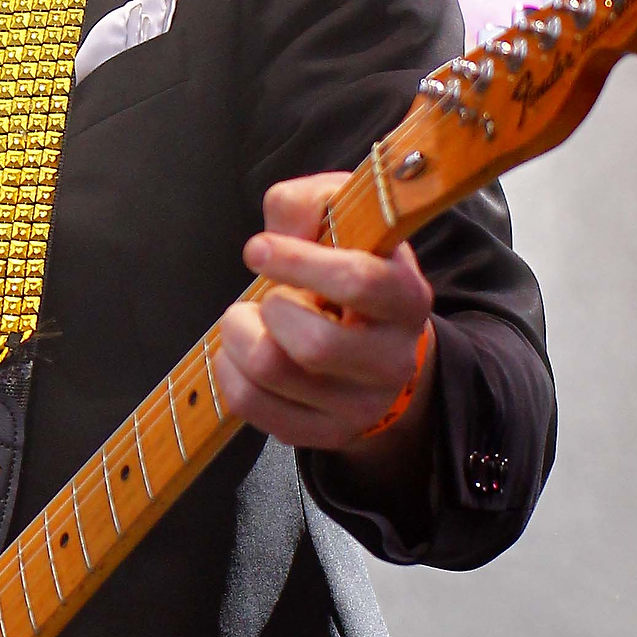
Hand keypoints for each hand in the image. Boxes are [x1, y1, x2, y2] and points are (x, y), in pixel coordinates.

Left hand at [213, 173, 434, 455]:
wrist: (375, 344)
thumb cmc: (350, 271)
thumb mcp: (341, 222)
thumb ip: (309, 204)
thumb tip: (283, 215)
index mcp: (407, 299)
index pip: (359, 282)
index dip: (298, 262)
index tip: (257, 249)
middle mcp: (394, 359)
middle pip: (314, 344)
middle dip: (269, 309)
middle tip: (265, 296)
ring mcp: (361, 405)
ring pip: (273, 372)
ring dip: (239, 335)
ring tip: (248, 320)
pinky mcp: (324, 433)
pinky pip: (253, 405)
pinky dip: (229, 371)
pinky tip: (240, 351)